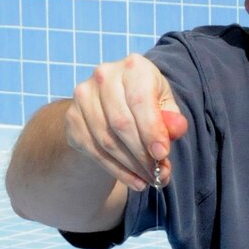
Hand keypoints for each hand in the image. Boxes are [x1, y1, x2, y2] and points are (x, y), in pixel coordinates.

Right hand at [66, 52, 188, 190]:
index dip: (151, 131)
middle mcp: (104, 76)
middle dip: (142, 155)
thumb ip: (172, 119)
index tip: (162, 155)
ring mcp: (84, 96)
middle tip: (159, 175)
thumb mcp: (165, 106)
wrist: (111, 101)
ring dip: (131, 167)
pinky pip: (95, 151)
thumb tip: (176, 130)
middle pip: (122, 124)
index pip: (140, 102)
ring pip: (108, 141)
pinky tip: (134, 181)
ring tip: (149, 180)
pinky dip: (117, 171)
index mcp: (133, 67)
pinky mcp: (73, 118)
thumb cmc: (146, 103)